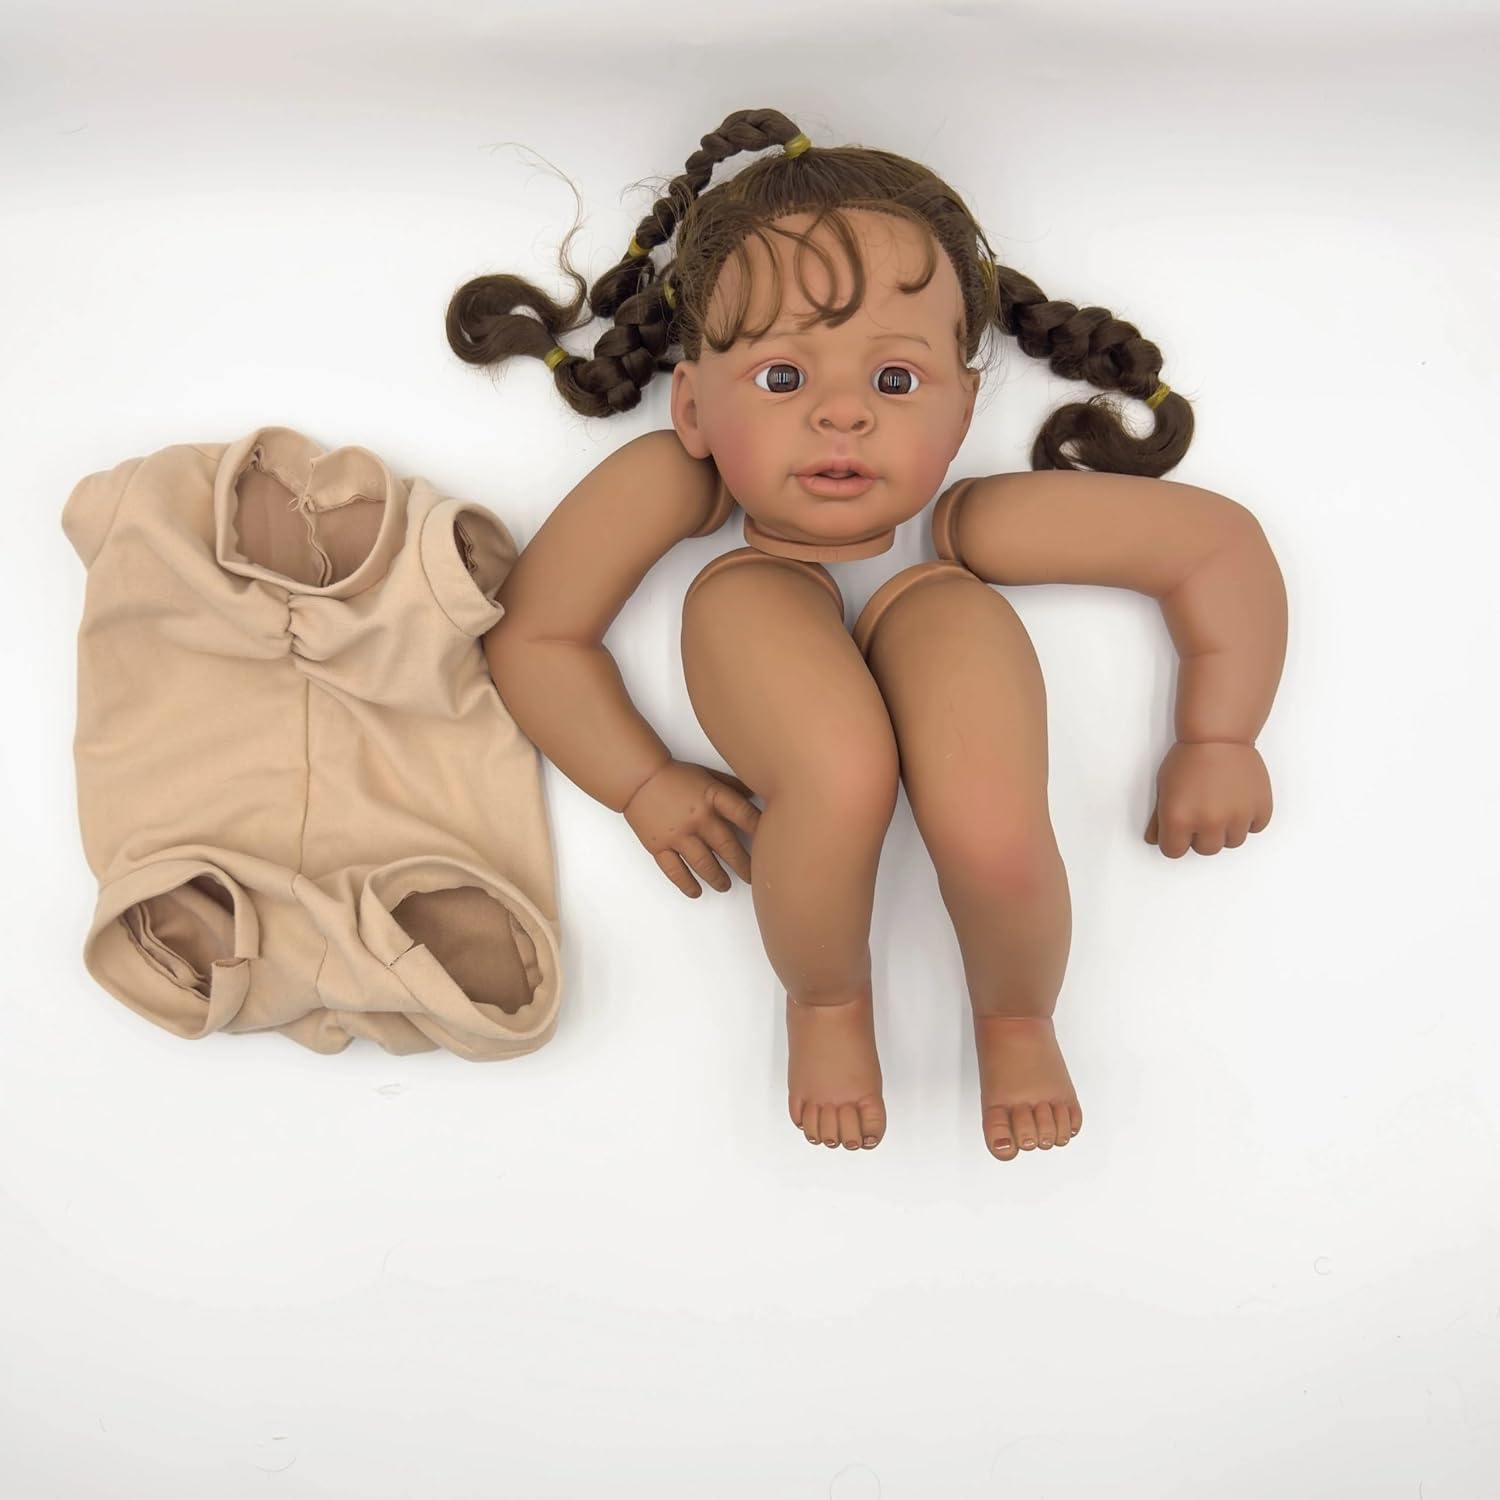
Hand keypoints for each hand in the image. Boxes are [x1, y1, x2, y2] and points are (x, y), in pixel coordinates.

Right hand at [621, 758, 761, 896]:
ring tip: (726, 886)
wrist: (638, 779)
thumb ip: (732, 788)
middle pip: (728, 846)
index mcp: (712, 797)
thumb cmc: (676, 776)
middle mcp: (698, 818)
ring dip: (718, 878)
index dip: (760, 829)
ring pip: (704, 864)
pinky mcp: (659, 846)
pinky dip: (687, 884)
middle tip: (753, 878)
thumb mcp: (708, 776)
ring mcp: (678, 835)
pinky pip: (675, 871)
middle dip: (744, 865)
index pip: (744, 815)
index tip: (771, 844)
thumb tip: (758, 795)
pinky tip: (696, 892)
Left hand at [1145, 740, 1271, 857]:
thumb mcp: (1164, 788)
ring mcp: (1238, 817)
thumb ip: (1159, 818)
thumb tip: (1155, 839)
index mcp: (1179, 819)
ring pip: (1233, 842)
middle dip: (1202, 835)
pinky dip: (1249, 818)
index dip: (1175, 840)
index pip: (1174, 852)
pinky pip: (1256, 827)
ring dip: (1227, 829)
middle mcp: (1209, 823)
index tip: (1180, 827)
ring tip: (1222, 803)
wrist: (1219, 735)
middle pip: (1206, 850)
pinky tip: (1239, 799)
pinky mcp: (1261, 809)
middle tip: (1203, 811)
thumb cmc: (1187, 759)